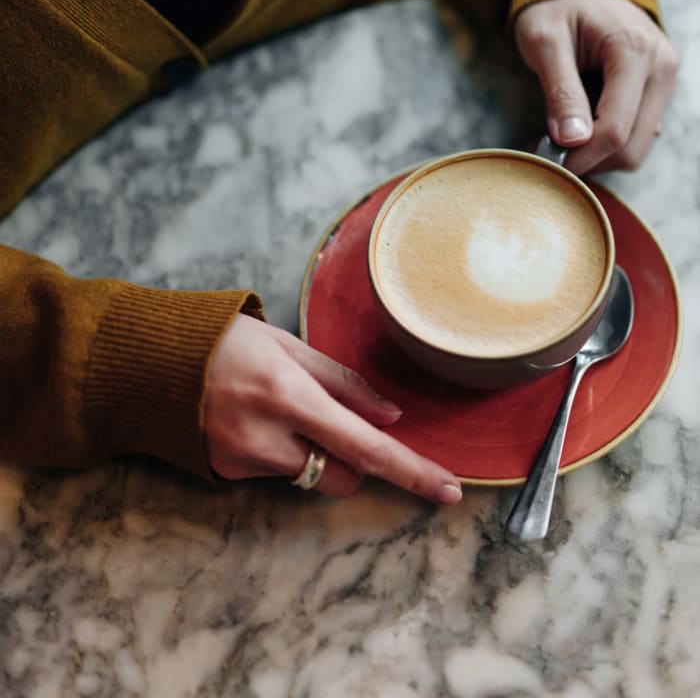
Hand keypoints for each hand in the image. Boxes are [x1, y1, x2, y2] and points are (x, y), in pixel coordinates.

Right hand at [204, 314, 462, 502]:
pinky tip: (251, 422)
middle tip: (329, 419)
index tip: (448, 491)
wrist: (151, 361)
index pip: (365, 445)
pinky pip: (276, 475)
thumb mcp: (289, 347)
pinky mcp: (229, 474)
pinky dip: (279, 455)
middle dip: (352, 459)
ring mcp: (246, 461)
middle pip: (344, 477)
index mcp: (290, 395)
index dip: (411, 470)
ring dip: (313, 455)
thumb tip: (391, 416)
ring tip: (277, 412)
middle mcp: (269, 437)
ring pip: (310, 478)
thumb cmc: (227, 342)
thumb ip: (343, 383)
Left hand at [514, 0, 678, 174]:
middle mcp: (661, 68)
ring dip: (597, 157)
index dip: (580, 158)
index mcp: (634, 51)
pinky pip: (636, 137)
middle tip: (549, 154)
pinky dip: (606, 146)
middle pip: (631, 147)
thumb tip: (572, 139)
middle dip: (589, 161)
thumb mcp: (544, 41)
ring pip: (636, 148)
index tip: (547, 165)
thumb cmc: (557, 8)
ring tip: (561, 139)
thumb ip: (560, 90)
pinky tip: (579, 131)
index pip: (615, 129)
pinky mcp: (657, 93)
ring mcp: (664, 82)